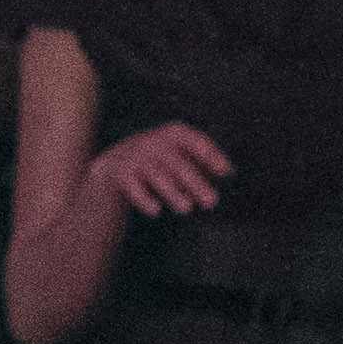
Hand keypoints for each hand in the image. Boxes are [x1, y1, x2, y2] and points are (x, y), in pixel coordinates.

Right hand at [87, 119, 233, 217]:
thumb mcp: (182, 153)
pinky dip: (145, 200)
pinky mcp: (121, 173)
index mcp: (175, 133)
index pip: (196, 142)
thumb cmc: (163, 160)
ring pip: (158, 177)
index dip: (211, 156)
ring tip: (186, 208)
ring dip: (173, 193)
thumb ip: (203, 162)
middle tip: (211, 203)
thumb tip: (226, 171)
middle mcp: (155, 142)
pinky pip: (134, 188)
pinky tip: (156, 210)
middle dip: (196, 184)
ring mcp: (136, 157)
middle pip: (179, 165)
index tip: (225, 171)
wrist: (116, 161)